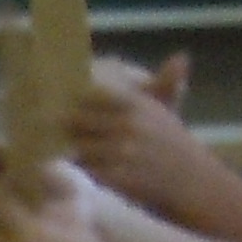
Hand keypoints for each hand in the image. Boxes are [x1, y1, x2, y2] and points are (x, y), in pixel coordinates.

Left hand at [67, 54, 227, 224]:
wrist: (193, 183)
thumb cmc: (174, 147)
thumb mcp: (167, 113)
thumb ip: (163, 86)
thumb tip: (179, 58)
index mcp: (139, 104)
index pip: (92, 94)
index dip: (74, 99)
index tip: (59, 103)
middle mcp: (130, 125)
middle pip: (77, 120)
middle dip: (64, 127)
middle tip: (47, 130)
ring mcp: (123, 151)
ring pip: (78, 147)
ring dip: (68, 151)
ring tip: (59, 152)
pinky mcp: (119, 177)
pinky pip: (86, 171)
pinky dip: (79, 172)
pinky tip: (74, 172)